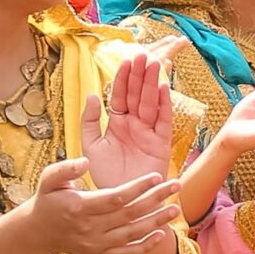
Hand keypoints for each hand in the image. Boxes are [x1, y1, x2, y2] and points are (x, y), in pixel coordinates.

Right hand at [18, 158, 179, 253]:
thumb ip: (65, 169)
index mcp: (79, 207)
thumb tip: (87, 161)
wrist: (39, 232)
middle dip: (155, 199)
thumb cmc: (48, 200)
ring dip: (157, 222)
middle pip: (130, 213)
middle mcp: (90, 227)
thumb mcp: (49, 180)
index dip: (137, 187)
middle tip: (176, 185)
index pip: (115, 197)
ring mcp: (97, 243)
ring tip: (176, 209)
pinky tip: (162, 234)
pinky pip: (128, 252)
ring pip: (133, 233)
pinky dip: (146, 246)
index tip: (156, 176)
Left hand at [81, 44, 175, 189]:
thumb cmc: (104, 174)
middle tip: (143, 55)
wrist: (121, 198)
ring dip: (152, 83)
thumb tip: (93, 95)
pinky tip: (163, 87)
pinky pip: (164, 119)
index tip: (126, 60)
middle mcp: (134, 124)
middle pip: (138, 95)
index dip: (123, 78)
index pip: (120, 95)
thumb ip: (90, 120)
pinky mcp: (161, 143)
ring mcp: (149, 132)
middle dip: (140, 75)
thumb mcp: (90, 144)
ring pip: (151, 103)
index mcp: (116, 123)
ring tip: (154, 64)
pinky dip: (164, 103)